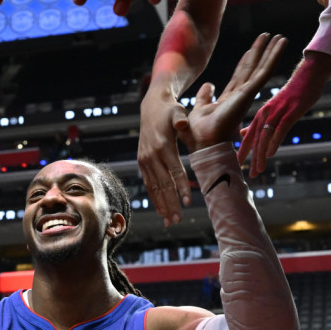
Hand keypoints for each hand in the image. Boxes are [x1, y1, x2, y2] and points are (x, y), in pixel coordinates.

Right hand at [138, 89, 191, 226]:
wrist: (151, 108)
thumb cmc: (170, 111)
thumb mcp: (177, 111)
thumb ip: (180, 119)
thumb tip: (183, 124)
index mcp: (162, 146)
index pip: (174, 170)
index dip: (180, 186)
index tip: (187, 202)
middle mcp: (151, 156)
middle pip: (163, 184)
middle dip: (170, 204)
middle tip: (178, 220)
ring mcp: (145, 161)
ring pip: (154, 188)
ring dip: (162, 206)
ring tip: (170, 221)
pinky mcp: (143, 163)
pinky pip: (149, 184)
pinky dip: (155, 198)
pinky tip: (161, 211)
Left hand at [184, 33, 287, 150]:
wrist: (204, 144)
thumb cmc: (199, 134)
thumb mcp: (199, 109)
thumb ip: (205, 97)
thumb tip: (208, 85)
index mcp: (230, 99)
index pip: (240, 76)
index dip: (246, 61)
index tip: (251, 49)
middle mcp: (241, 95)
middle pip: (253, 68)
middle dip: (260, 51)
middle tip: (268, 36)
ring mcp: (247, 93)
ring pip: (262, 67)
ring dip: (271, 51)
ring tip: (280, 36)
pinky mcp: (250, 92)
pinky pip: (265, 71)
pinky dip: (274, 56)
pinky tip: (281, 43)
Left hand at [238, 52, 330, 176]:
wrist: (308, 76)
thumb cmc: (292, 95)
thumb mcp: (273, 109)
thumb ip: (259, 123)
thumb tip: (242, 134)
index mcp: (261, 114)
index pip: (248, 136)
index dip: (243, 151)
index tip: (237, 166)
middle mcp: (266, 113)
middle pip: (255, 138)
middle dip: (250, 158)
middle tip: (248, 174)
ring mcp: (278, 112)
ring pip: (265, 136)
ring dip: (261, 154)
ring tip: (259, 169)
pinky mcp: (291, 111)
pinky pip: (280, 129)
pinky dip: (274, 142)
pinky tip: (271, 154)